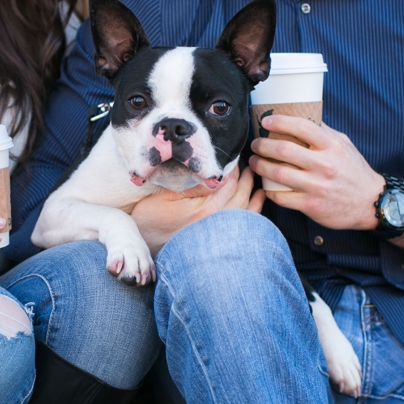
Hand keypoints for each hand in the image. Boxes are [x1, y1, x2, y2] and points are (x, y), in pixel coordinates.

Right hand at [130, 166, 264, 253]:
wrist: (145, 250)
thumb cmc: (149, 220)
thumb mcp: (165, 195)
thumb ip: (191, 183)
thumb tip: (212, 171)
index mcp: (207, 207)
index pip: (228, 180)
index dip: (232, 165)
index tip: (233, 153)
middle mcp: (219, 220)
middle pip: (240, 192)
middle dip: (245, 175)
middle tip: (247, 161)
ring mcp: (221, 233)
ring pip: (246, 207)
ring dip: (252, 189)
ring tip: (253, 175)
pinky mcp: (219, 241)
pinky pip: (245, 223)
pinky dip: (255, 209)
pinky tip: (258, 198)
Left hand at [248, 114, 384, 230]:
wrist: (371, 202)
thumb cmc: (354, 171)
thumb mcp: (344, 145)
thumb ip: (324, 132)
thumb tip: (300, 116)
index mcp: (332, 147)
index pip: (302, 127)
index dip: (280, 122)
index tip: (266, 122)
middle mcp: (325, 166)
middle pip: (284, 151)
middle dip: (263, 145)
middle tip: (255, 144)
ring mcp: (317, 187)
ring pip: (278, 174)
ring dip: (260, 166)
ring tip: (254, 161)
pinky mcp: (311, 205)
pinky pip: (282, 197)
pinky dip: (269, 191)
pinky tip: (265, 185)